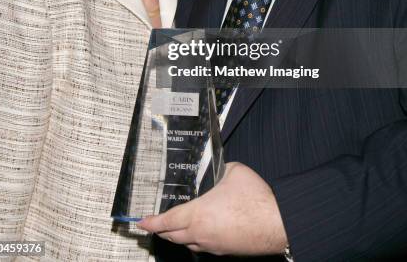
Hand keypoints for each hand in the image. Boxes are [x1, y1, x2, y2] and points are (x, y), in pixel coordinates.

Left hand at [139, 162, 287, 255]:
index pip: (167, 220)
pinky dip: (197, 240)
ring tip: (175, 228)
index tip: (141, 222)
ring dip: (179, 236)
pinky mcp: (226, 251)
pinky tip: (202, 232)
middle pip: (173, 236)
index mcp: (198, 214)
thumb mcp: (233, 171)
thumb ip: (219, 168)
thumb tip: (216, 166)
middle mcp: (202, 234)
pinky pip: (204, 248)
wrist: (277, 223)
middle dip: (162, 230)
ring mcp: (214, 246)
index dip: (151, 222)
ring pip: (188, 244)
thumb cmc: (256, 199)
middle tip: (155, 225)